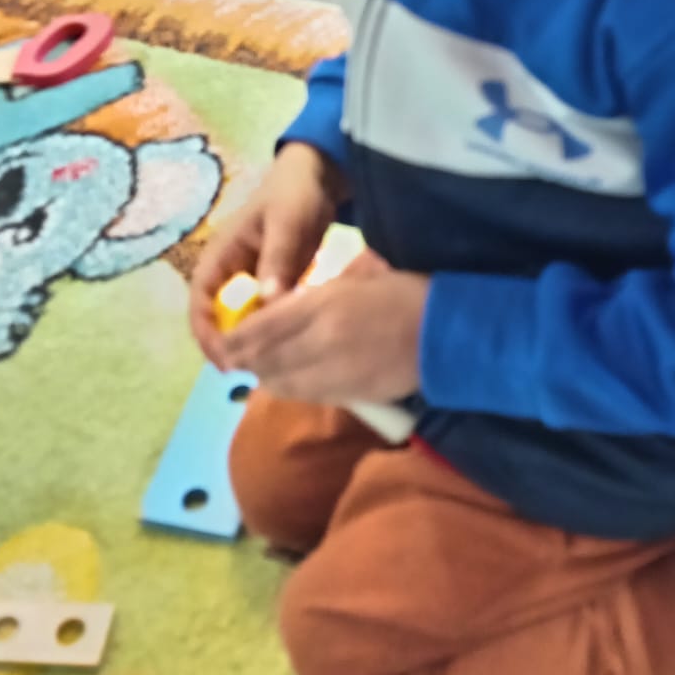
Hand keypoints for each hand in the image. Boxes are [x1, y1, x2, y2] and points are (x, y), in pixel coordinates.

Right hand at [189, 142, 347, 365]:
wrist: (320, 175)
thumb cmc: (295, 193)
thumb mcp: (287, 223)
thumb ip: (278, 259)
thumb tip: (268, 302)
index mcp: (221, 256)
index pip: (200, 302)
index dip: (206, 333)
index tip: (225, 360)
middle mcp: (232, 272)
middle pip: (219, 319)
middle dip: (230, 347)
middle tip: (253, 374)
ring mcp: (253, 279)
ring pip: (244, 320)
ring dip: (252, 344)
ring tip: (272, 368)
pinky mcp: (275, 283)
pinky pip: (267, 314)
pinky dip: (273, 332)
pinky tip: (290, 348)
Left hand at [224, 270, 428, 404]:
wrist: (448, 332)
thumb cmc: (406, 293)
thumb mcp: (358, 278)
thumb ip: (317, 294)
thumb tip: (283, 306)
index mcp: (323, 305)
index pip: (265, 327)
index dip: (239, 337)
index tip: (226, 340)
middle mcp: (322, 341)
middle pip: (268, 359)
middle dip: (247, 360)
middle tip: (235, 359)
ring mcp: (336, 373)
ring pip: (284, 382)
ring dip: (267, 377)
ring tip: (259, 371)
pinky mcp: (352, 395)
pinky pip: (309, 396)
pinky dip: (292, 389)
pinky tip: (288, 383)